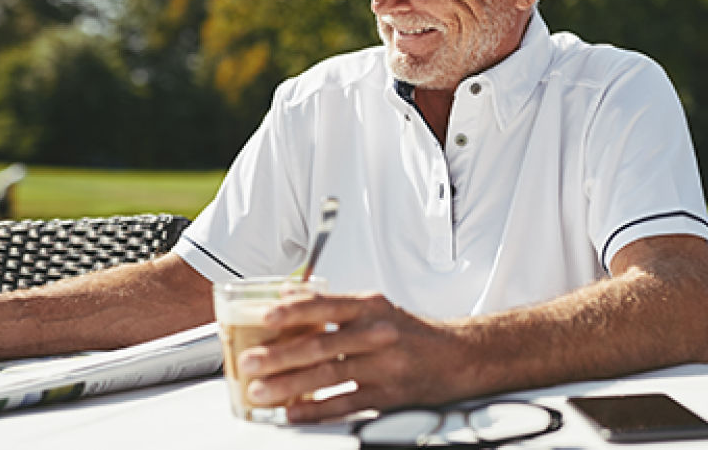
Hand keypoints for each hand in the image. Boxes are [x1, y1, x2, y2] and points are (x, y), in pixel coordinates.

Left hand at [238, 291, 467, 422]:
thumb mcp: (374, 308)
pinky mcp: (389, 396)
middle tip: (249, 362)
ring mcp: (384, 365)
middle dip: (280, 354)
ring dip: (289, 384)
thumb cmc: (408, 332)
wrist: (457, 357)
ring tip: (260, 391)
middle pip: (322, 343)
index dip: (294, 311)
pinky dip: (317, 410)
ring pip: (329, 375)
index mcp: (370, 307)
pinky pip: (347, 404)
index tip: (265, 316)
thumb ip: (331, 303)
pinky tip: (294, 413)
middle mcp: (377, 333)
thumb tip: (287, 294)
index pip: (326, 305)